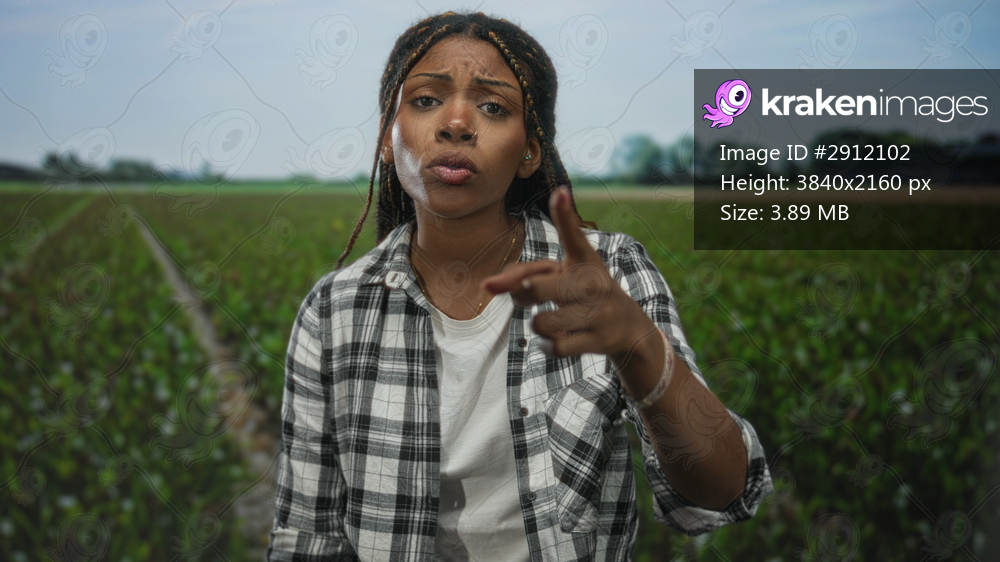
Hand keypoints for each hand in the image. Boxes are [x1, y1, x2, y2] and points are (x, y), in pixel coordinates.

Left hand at [481, 186, 651, 358]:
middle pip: (536, 286)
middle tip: (533, 294)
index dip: (564, 215)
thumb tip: (486, 285)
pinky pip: (555, 347)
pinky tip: (558, 340)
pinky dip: (548, 347)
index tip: (559, 193)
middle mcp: (592, 282)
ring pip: (541, 323)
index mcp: (583, 260)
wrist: (628, 327)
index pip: (573, 236)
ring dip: (538, 326)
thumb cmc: (583, 294)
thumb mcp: (563, 276)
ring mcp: (597, 312)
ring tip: (553, 322)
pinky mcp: (598, 339)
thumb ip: (522, 275)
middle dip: (524, 293)